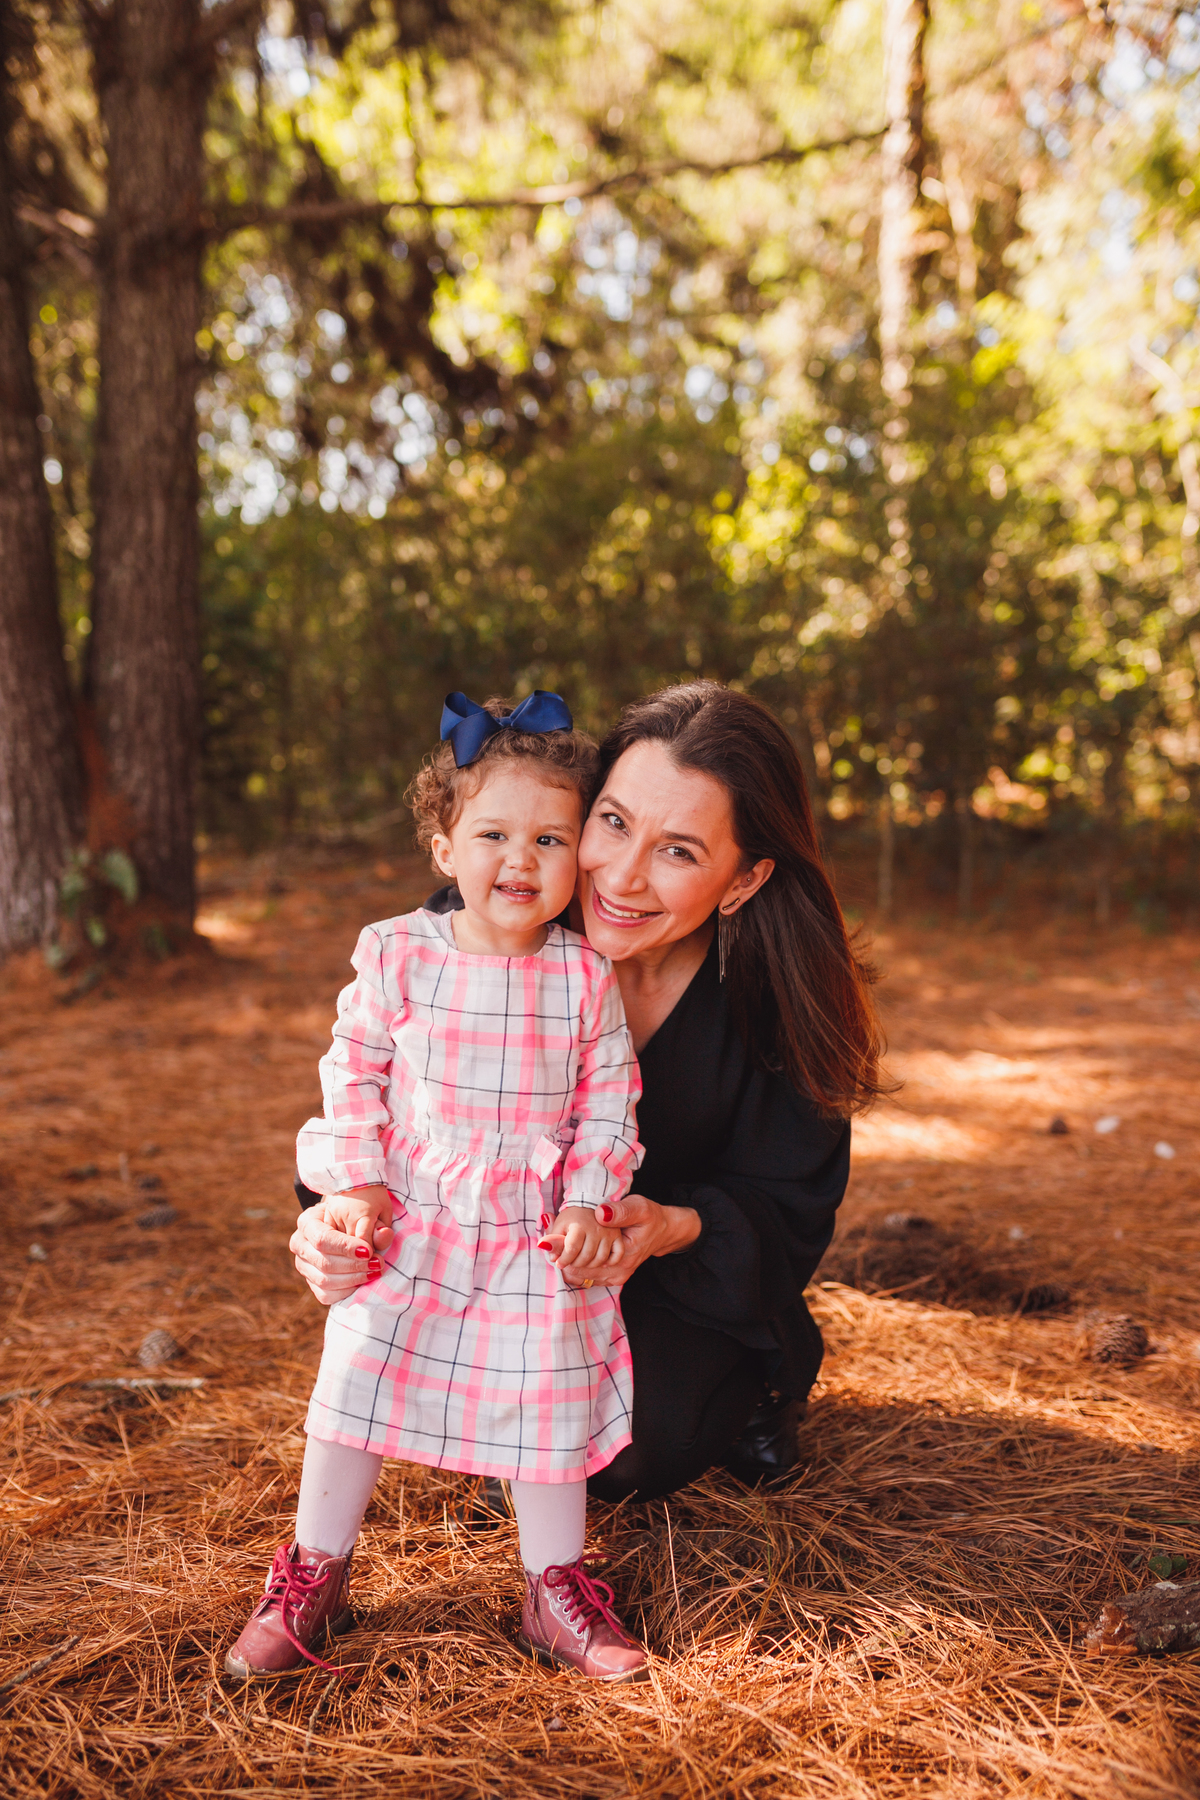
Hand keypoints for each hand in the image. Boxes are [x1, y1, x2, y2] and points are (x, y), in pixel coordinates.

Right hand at [290, 1197, 394, 1305]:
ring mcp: (303, 1266)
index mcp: (306, 1223)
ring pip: (324, 1281)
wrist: (344, 1225)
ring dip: (353, 1279)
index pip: (322, 1239)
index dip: (345, 1248)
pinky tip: (364, 1282)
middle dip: (353, 1266)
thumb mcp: (364, 1212)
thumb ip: (374, 1223)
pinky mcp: (311, 1282)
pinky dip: (347, 1291)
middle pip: (324, 1262)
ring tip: (374, 1272)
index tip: (368, 1251)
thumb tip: (384, 1234)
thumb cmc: (354, 1216)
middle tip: (377, 1263)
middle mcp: (299, 1245)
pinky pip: (326, 1294)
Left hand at [539, 1207, 624, 1280]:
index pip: (571, 1249)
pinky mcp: (619, 1238)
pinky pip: (616, 1256)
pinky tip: (600, 1261)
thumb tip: (544, 1248)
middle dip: (574, 1264)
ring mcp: (610, 1234)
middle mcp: (597, 1229)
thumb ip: (553, 1237)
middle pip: (585, 1258)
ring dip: (589, 1265)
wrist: (594, 1202)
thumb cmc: (574, 1216)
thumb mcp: (560, 1223)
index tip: (558, 1263)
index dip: (563, 1259)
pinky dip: (608, 1262)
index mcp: (580, 1225)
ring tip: (581, 1262)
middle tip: (570, 1262)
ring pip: (599, 1260)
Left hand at [558, 1193, 700, 1288]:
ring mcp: (617, 1277)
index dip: (565, 1253)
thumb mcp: (638, 1207)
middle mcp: (620, 1272)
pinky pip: (590, 1279)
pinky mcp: (615, 1278)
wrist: (663, 1231)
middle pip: (580, 1274)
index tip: (550, 1241)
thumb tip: (600, 1214)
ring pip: (583, 1279)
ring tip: (557, 1251)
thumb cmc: (649, 1217)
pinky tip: (570, 1257)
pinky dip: (577, 1270)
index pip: (584, 1262)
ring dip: (568, 1266)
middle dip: (563, 1261)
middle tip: (549, 1245)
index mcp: (623, 1255)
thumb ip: (620, 1211)